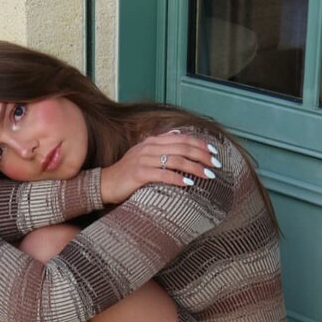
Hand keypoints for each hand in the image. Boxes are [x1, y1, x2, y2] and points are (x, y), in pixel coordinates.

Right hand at [99, 133, 221, 204]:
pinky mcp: (138, 173)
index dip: (200, 144)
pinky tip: (189, 183)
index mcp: (153, 141)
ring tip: (208, 175)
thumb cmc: (129, 173)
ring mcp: (143, 159)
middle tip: (216, 164)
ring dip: (194, 167)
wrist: (106, 183)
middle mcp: (149, 147)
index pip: (182, 138)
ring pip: (175, 159)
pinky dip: (177, 178)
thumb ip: (162, 148)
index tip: (215, 153)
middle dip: (202, 155)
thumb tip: (181, 138)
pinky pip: (162, 174)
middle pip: (182, 147)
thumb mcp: (146, 156)